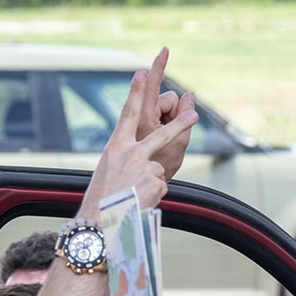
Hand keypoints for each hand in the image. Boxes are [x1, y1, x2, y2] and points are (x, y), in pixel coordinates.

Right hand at [89, 49, 198, 209]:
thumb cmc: (100, 199)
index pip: (128, 113)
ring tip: (134, 195)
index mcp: (115, 147)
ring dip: (150, 181)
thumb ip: (125, 158)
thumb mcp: (108, 171)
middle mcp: (130, 153)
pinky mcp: (156, 183)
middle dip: (181, 122)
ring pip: (159, 167)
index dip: (136, 91)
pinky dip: (152, 194)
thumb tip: (145, 158)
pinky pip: (160, 185)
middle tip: (195, 113)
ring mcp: (145, 167)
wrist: (100, 224)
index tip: (142, 70)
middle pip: (162, 133)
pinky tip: (139, 202)